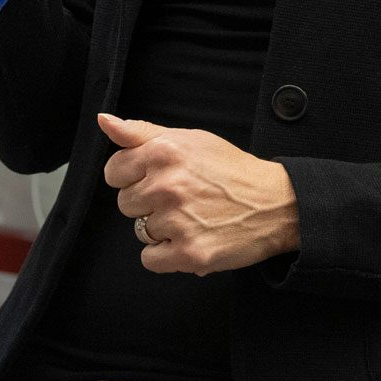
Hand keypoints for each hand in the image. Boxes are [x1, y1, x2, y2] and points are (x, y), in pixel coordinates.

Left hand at [101, 114, 300, 276]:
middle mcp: (167, 185)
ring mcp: (177, 221)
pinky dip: (167, 255)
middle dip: (147, 203)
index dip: (132, 177)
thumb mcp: (189, 140)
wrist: (276, 203)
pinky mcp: (189, 253)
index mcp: (164, 152)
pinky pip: (150, 259)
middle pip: (125, 203)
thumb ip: (141, 133)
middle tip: (181, 198)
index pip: (114, 171)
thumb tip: (104, 121)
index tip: (154, 179)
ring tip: (191, 217)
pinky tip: (190, 238)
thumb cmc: (230, 170)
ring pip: (139, 231)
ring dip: (161, 229)